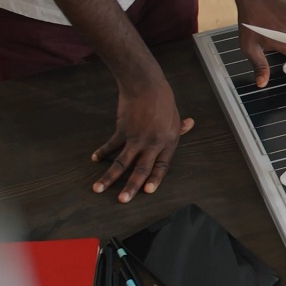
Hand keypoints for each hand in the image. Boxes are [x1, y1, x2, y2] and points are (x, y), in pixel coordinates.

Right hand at [91, 79, 193, 202]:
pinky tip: (95, 159)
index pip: (162, 166)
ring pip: (122, 162)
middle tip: (123, 200)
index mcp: (169, 142)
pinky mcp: (122, 130)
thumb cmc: (163, 99)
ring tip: (98, 188)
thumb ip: (179, 126)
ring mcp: (136, 138)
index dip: (155, 179)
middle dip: (131, 187)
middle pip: (141, 169)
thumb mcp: (175, 115)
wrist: (146, 85)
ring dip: (109, 177)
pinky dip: (102, 152)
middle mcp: (153, 143)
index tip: (147, 191)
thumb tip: (190, 125)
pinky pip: (111, 145)